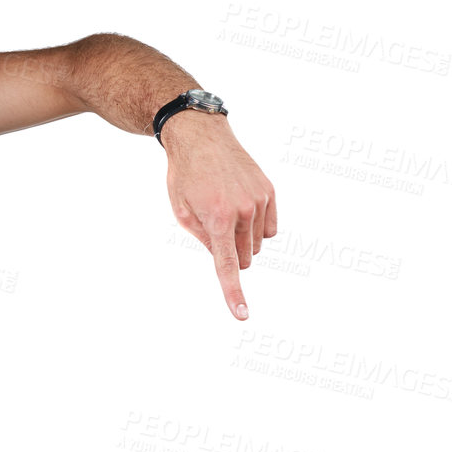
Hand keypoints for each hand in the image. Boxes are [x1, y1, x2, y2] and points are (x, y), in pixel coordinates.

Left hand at [162, 112, 277, 318]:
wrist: (201, 135)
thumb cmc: (185, 176)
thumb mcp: (182, 212)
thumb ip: (203, 240)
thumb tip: (226, 260)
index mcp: (216, 219)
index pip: (226, 266)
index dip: (233, 294)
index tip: (242, 315)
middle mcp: (242, 211)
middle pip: (244, 259)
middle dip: (231, 254)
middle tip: (214, 229)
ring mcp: (259, 201)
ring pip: (257, 245)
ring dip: (242, 239)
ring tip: (225, 210)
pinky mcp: (269, 192)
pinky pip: (269, 229)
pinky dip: (257, 227)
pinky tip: (243, 208)